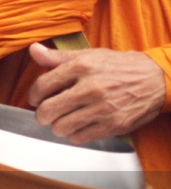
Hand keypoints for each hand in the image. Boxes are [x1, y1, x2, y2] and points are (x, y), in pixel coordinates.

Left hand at [27, 43, 165, 142]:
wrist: (155, 79)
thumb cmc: (119, 66)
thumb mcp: (88, 55)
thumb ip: (58, 56)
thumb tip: (34, 50)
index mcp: (81, 67)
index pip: (42, 85)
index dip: (33, 95)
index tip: (34, 98)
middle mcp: (90, 88)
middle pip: (48, 110)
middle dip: (42, 114)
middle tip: (45, 112)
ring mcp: (102, 108)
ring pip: (61, 127)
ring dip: (57, 125)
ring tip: (62, 119)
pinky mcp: (113, 125)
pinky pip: (80, 137)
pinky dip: (74, 134)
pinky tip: (77, 126)